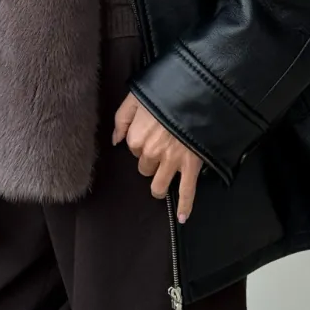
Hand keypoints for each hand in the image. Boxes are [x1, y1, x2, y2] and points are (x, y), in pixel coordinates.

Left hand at [113, 93, 202, 222]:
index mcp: (136, 137)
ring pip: (159, 185)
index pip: (133, 149)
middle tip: (160, 147)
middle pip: (145, 168)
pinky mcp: (190, 166)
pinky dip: (186, 206)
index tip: (150, 132)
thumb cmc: (163, 92)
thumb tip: (115, 140)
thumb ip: (121, 119)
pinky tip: (183, 217)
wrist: (195, 91)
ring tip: (161, 185)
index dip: (140, 142)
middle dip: (150, 161)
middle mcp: (151, 153)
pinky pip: (187, 191)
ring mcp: (171, 162)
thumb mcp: (135, 97)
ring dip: (159, 186)